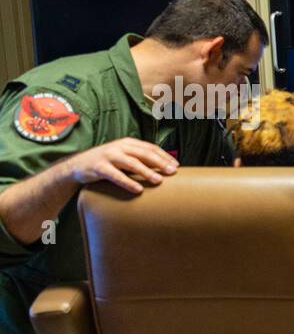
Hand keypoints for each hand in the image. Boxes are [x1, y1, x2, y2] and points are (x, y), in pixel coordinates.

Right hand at [63, 138, 177, 193]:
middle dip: (160, 162)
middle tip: (172, 172)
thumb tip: (164, 169)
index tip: (176, 166)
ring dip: (146, 171)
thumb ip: (139, 160)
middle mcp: (119, 147)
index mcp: (127, 143)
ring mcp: (108, 156)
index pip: (150, 148)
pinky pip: (115, 175)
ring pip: (131, 163)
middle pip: (143, 153)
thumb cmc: (107, 163)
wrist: (77, 165)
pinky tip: (138, 190)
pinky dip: (127, 182)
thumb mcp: (124, 157)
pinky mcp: (98, 167)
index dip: (164, 156)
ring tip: (159, 180)